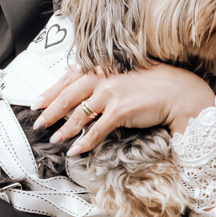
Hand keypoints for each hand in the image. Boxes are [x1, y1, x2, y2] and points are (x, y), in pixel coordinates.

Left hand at [33, 65, 214, 154]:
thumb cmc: (154, 85)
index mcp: (102, 67)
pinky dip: (84, 142)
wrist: (178, 92)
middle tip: (39, 123)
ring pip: (79, 114)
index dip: (51, 91)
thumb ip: (104, 79)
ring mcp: (111, 93)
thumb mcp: (125, 75)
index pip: (69, 78)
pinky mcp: (120, 110)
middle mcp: (104, 77)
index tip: (38, 102)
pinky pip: (96, 130)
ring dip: (64, 129)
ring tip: (54, 138)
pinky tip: (75, 150)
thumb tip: (85, 89)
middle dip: (50, 111)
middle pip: (68, 96)